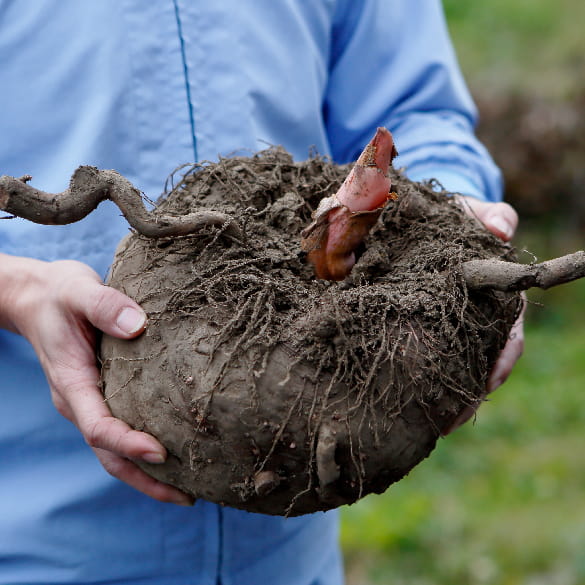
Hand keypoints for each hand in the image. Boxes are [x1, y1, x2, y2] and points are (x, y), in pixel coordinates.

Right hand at [0, 255, 193, 504]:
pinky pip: (122, 428)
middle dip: (145, 479)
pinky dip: (145, 448)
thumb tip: (139, 325)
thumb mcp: (78, 291)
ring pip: (115, 450)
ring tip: (189, 490)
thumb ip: (105, 305)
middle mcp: (81, 400)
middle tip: (187, 498)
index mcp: (72, 382)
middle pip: (109, 454)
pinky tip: (177, 453)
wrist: (38, 297)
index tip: (161, 452)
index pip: (98, 425)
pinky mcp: (104, 393)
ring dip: (148, 473)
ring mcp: (92, 400)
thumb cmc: (58, 294)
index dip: (128, 443)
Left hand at [445, 197, 524, 432]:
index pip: (506, 334)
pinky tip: (411, 407)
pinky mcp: (424, 330)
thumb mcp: (468, 213)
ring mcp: (451, 326)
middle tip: (447, 423)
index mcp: (491, 295)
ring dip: (446, 398)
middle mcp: (476, 318)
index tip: (490, 381)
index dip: (500, 359)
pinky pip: (429, 361)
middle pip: (481, 364)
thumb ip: (488, 216)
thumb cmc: (450, 218)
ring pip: (456, 370)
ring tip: (429, 427)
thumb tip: (502, 229)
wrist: (423, 221)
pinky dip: (424, 383)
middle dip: (467, 393)